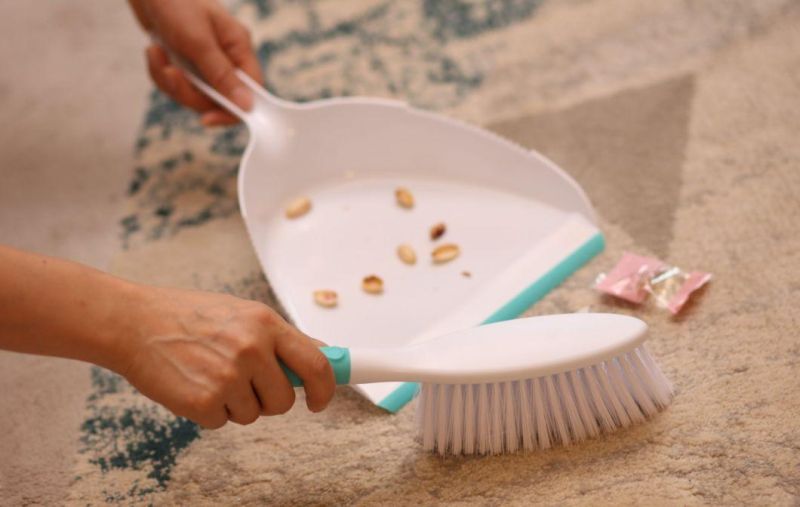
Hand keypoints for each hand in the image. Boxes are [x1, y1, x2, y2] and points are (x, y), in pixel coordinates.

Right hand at [119, 286, 334, 427]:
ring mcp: (227, 376)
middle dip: (270, 400)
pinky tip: (193, 385)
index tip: (320, 400)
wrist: (134, 322)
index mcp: (265, 323)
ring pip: (254, 414)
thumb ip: (279, 337)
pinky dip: (209, 412)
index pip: (316, 364)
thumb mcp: (241, 312)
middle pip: (285, 400)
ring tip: (210, 375)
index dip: (326, 389)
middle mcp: (251, 348)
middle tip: (246, 384)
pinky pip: (222, 422)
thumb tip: (322, 354)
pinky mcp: (203, 401)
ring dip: (236, 405)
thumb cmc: (188, 316)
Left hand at [129, 0, 262, 125]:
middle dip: (187, 91)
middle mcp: (226, 57)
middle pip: (217, 99)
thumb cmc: (176, 2)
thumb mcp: (198, 40)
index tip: (207, 119)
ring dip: (169, 80)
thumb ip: (222, 74)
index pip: (250, 93)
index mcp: (239, 48)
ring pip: (193, 94)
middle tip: (170, 73)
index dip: (232, 111)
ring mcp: (205, 60)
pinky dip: (160, 72)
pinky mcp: (185, 61)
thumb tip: (247, 106)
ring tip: (155, 53)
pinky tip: (153, 51)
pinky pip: (177, 84)